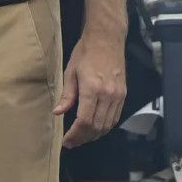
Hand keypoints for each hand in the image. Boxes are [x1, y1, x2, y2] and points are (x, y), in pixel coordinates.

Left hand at [57, 30, 126, 148]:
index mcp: (92, 89)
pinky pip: (115, 117)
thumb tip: (58, 113)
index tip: (66, 140)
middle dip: (83, 138)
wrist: (107, 38)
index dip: (75, 134)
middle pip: (97, 126)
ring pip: (107, 125)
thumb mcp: (70, 72)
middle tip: (72, 142)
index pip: (84, 121)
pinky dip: (105, 126)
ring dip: (94, 135)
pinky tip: (95, 127)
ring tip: (82, 138)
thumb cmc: (86, 52)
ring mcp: (118, 95)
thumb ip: (67, 95)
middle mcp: (108, 94)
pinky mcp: (123, 94)